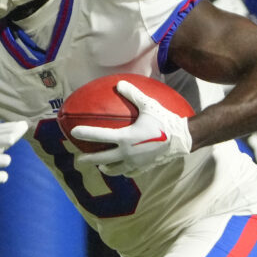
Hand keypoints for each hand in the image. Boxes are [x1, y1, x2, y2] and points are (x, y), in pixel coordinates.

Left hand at [73, 80, 191, 175]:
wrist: (182, 139)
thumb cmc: (165, 120)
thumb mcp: (148, 105)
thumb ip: (132, 94)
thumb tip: (119, 84)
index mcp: (125, 138)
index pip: (99, 136)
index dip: (85, 133)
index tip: (73, 132)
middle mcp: (127, 153)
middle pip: (102, 159)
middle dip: (88, 160)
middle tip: (78, 160)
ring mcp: (135, 163)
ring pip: (115, 169)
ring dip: (106, 168)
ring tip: (101, 167)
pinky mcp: (144, 167)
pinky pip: (130, 172)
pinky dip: (123, 171)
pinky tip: (122, 169)